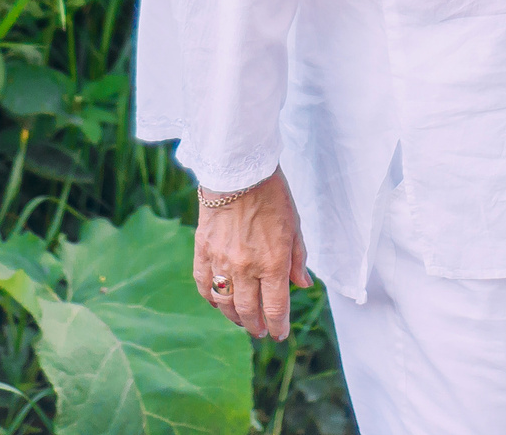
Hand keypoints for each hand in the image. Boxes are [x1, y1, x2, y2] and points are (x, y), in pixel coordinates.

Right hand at [191, 169, 309, 340]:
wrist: (239, 171)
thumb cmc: (272, 196)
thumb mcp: (294, 227)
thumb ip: (297, 260)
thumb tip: (302, 285)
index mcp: (272, 263)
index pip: (275, 308)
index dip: (278, 326)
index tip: (279, 334)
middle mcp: (246, 268)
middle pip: (248, 311)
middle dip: (256, 326)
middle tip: (260, 331)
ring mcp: (221, 261)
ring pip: (224, 303)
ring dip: (234, 317)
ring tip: (242, 320)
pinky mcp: (203, 250)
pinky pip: (204, 284)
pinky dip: (211, 298)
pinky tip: (217, 302)